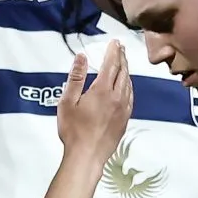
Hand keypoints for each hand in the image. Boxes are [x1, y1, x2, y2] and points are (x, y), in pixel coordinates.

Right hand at [55, 42, 132, 163]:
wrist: (87, 156)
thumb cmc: (73, 131)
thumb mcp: (67, 102)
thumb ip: (76, 77)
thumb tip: (82, 57)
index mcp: (102, 90)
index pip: (111, 64)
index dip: (114, 51)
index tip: (115, 42)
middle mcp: (117, 97)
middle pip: (123, 71)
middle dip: (122, 57)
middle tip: (121, 48)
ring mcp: (123, 109)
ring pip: (128, 84)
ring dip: (126, 70)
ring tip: (123, 63)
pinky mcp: (125, 119)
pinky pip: (130, 97)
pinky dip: (128, 86)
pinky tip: (126, 86)